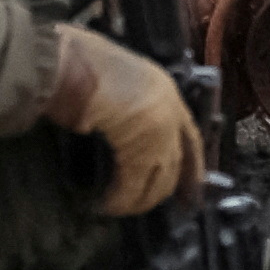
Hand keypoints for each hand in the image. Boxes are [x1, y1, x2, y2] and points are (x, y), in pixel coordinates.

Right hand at [47, 25, 204, 217]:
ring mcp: (160, 133)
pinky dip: (121, 199)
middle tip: (149, 206)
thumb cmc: (83, 61)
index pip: (189, 136)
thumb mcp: (115, 76)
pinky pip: (133, 186)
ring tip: (119, 207)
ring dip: (139, 200)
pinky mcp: (142, 152)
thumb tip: (111, 120)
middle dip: (165, 190)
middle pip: (176, 164)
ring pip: (158, 180)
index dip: (192, 164)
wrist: (76, 65)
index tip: (192, 186)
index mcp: (165, 90)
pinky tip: (107, 204)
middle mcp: (170, 112)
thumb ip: (122, 101)